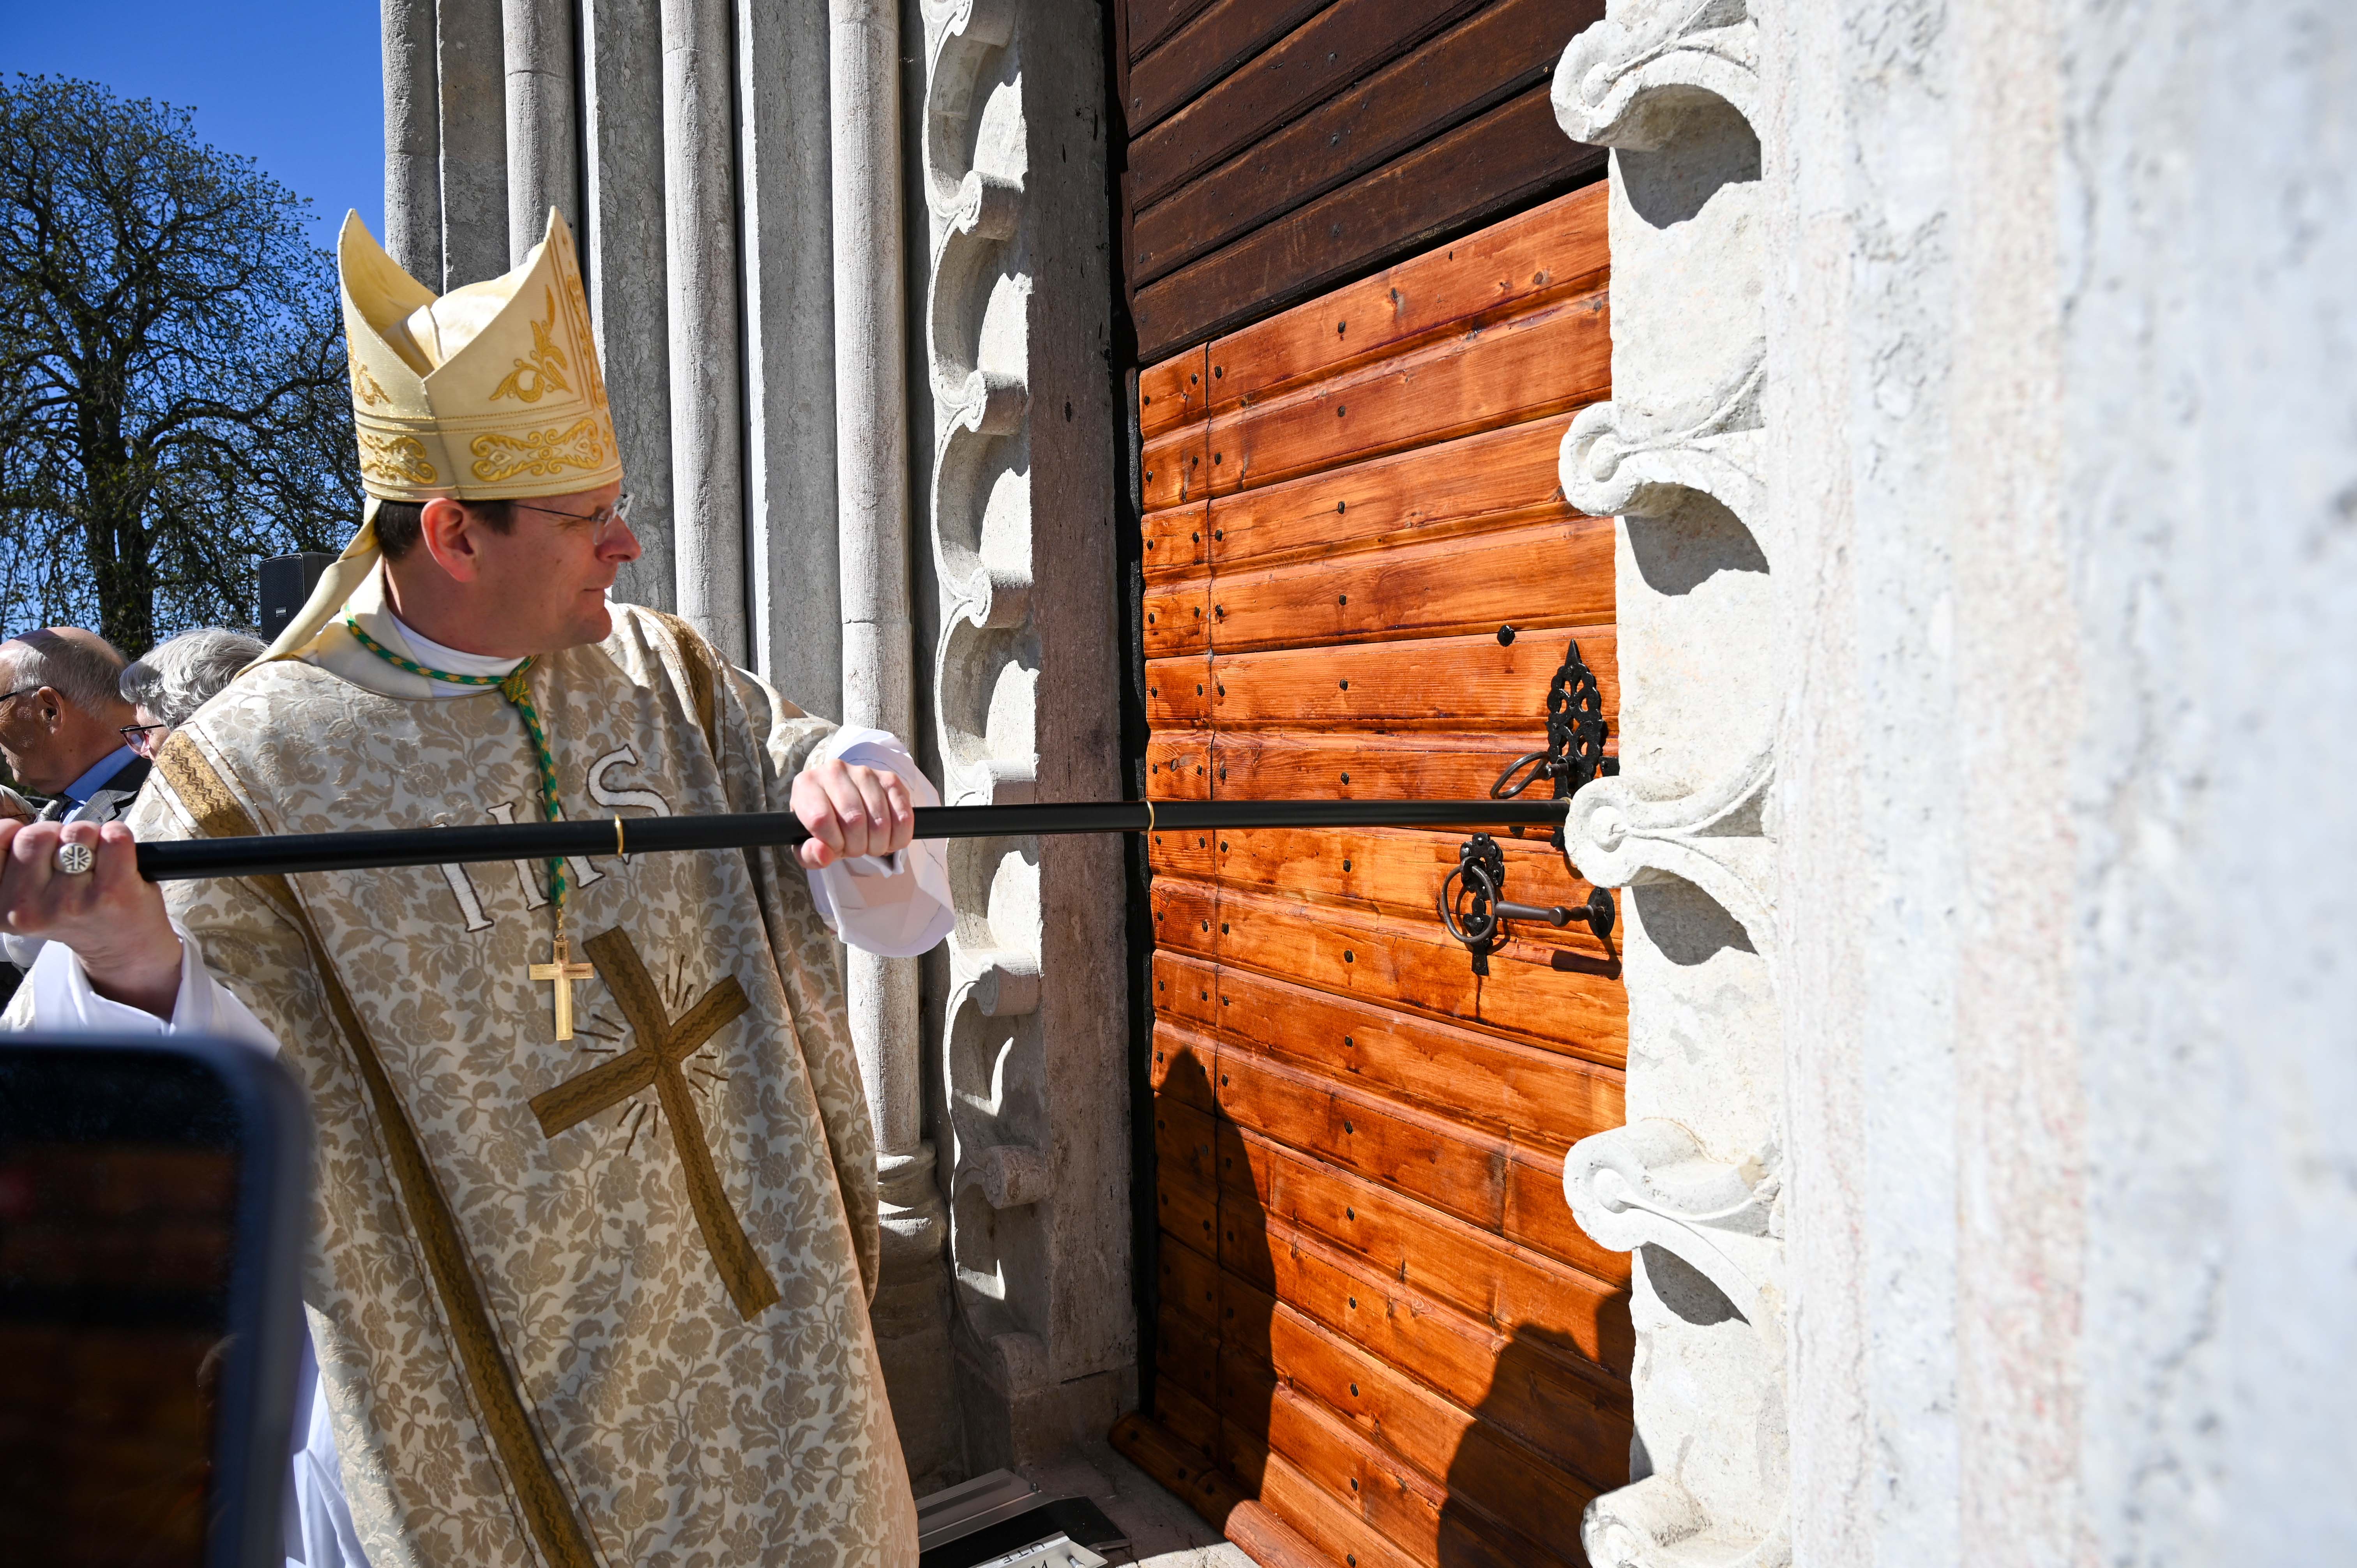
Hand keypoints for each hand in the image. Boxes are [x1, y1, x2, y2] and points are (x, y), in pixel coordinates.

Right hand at [0, 819, 182, 1017]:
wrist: (121, 949)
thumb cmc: (74, 913)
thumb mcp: (25, 894)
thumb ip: (13, 862)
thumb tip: (12, 826)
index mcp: (0, 905)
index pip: (0, 837)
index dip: (22, 833)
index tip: (38, 850)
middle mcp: (30, 908)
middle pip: (36, 834)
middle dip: (57, 835)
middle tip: (71, 856)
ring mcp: (70, 902)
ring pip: (75, 832)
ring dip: (90, 836)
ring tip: (94, 861)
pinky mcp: (111, 893)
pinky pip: (114, 836)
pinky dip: (118, 836)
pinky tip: (118, 858)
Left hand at [790, 759, 914, 870]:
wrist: (841, 805)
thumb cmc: (822, 826)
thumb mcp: (806, 844)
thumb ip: (809, 854)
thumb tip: (824, 854)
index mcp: (806, 784)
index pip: (820, 819)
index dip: (832, 843)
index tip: (834, 847)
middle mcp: (835, 771)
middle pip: (854, 820)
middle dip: (856, 846)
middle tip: (854, 848)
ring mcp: (865, 773)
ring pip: (880, 821)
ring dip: (877, 844)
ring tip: (869, 843)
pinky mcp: (890, 779)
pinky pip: (903, 816)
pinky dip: (899, 837)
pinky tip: (888, 839)